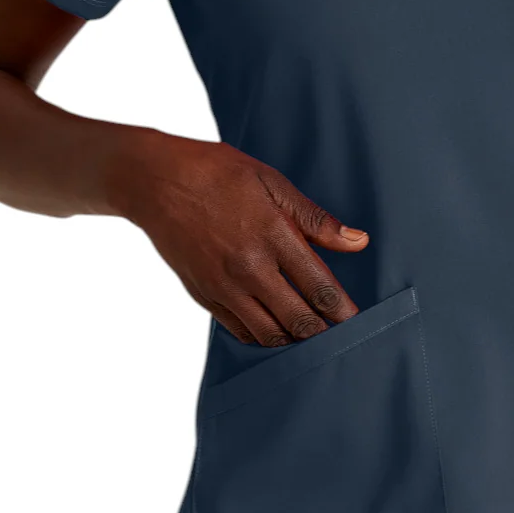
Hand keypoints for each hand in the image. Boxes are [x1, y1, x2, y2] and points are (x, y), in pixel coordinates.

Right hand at [109, 130, 368, 345]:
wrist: (155, 182)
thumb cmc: (217, 174)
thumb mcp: (271, 182)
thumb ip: (315, 219)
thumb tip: (358, 242)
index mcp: (272, 235)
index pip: (319, 287)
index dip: (343, 310)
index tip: (356, 318)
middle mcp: (249, 268)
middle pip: (298, 320)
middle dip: (324, 332)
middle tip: (339, 334)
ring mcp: (223, 286)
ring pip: (269, 334)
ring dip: (293, 339)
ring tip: (309, 334)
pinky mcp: (203, 295)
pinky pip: (239, 330)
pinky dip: (261, 336)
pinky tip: (274, 327)